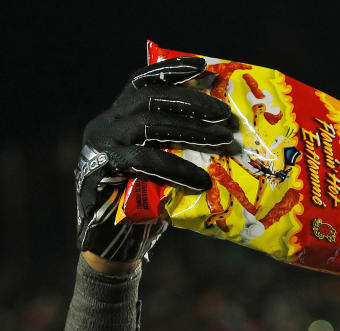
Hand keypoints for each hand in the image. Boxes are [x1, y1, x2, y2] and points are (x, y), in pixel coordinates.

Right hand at [76, 56, 234, 262]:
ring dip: (193, 132)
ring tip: (225, 142)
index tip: (204, 67)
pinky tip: (203, 181)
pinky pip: (145, 161)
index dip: (172, 71)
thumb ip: (176, 148)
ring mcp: (102, 146)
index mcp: (118, 117)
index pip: (143, 82)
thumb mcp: (161, 170)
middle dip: (192, 103)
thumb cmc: (142, 206)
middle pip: (151, 99)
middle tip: (226, 116)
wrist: (111, 244)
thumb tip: (223, 136)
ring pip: (150, 125)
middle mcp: (106, 124)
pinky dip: (177, 169)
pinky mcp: (104, 170)